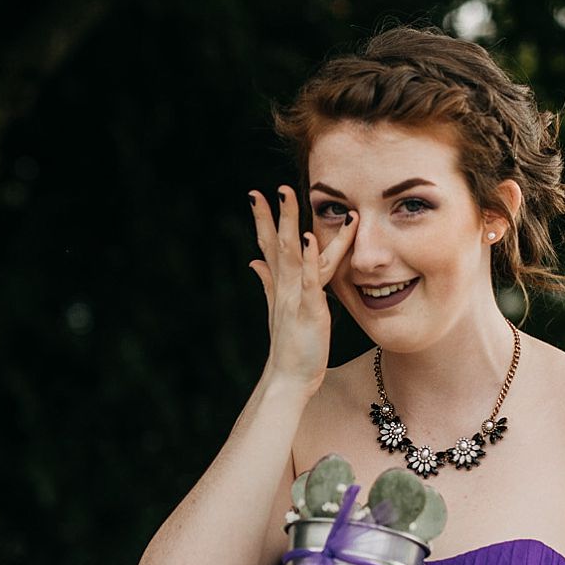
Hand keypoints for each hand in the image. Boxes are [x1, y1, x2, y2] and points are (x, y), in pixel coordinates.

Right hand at [249, 184, 358, 397]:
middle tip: (275, 188)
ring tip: (287, 199)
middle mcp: (285, 286)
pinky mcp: (309, 310)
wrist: (289, 377)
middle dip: (275, 215)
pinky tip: (310, 240)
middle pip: (279, 244)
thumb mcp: (278, 307)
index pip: (270, 246)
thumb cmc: (290, 344)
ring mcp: (295, 296)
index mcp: (281, 284)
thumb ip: (267, 281)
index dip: (263, 220)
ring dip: (289, 225)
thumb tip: (254, 261)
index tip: (257, 194)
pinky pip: (310, 281)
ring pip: (292, 254)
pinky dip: (310, 260)